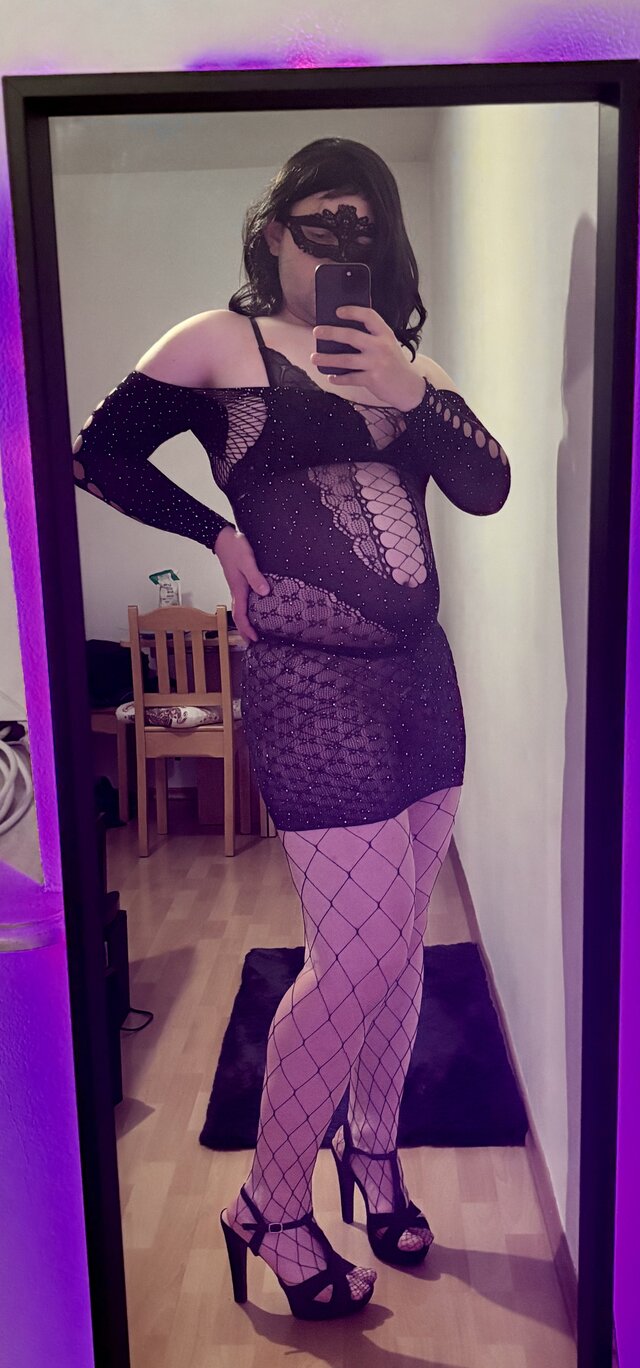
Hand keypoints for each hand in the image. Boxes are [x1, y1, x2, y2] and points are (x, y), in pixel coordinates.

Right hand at [213, 527, 268, 643]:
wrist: (222, 538)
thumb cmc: (235, 548)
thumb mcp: (247, 562)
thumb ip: (255, 577)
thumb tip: (265, 592)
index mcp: (238, 589)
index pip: (241, 615)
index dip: (247, 629)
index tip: (255, 639)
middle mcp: (236, 591)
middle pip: (238, 616)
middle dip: (245, 630)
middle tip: (253, 642)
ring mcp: (236, 587)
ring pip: (240, 609)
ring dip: (245, 622)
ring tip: (252, 630)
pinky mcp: (238, 582)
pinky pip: (241, 601)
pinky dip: (246, 611)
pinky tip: (253, 609)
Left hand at [311, 306, 426, 410]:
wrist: (409, 388)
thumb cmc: (394, 364)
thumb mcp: (389, 345)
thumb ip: (372, 338)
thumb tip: (342, 334)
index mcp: (385, 334)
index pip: (369, 316)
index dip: (353, 311)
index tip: (338, 311)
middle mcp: (381, 347)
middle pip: (351, 336)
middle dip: (331, 333)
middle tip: (316, 332)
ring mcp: (376, 363)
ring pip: (346, 359)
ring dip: (327, 359)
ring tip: (314, 358)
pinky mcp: (372, 380)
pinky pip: (350, 378)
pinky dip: (339, 378)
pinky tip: (331, 377)